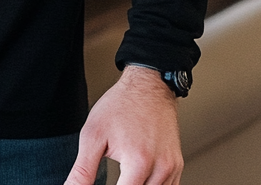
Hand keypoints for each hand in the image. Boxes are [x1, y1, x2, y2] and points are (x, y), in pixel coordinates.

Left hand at [65, 65, 183, 184]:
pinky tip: (136, 179)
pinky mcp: (176, 167)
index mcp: (138, 162)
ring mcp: (171, 169)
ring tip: (123, 177)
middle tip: (114, 177)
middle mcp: (160, 168)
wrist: (148, 86)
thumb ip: (83, 169)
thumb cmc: (120, 105)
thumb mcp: (93, 134)